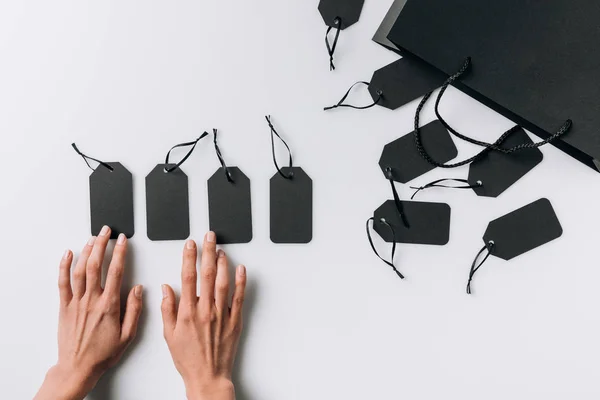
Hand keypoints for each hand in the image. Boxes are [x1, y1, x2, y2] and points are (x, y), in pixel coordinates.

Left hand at [34, 226, 142, 399]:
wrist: (78, 367)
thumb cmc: (102, 353)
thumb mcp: (128, 335)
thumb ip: (134, 310)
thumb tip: (138, 289)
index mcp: (109, 305)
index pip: (116, 271)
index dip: (120, 252)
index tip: (123, 241)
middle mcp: (91, 300)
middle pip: (96, 265)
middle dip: (102, 244)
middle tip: (106, 231)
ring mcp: (76, 302)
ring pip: (80, 270)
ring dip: (86, 251)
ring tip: (93, 238)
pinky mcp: (64, 307)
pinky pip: (62, 282)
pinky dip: (64, 266)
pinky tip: (68, 254)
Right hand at [161, 232, 246, 399]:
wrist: (208, 376)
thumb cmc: (188, 358)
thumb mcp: (168, 335)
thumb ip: (167, 309)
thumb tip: (166, 288)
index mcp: (187, 312)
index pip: (187, 277)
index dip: (188, 257)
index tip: (190, 244)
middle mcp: (205, 310)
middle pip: (207, 274)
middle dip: (207, 252)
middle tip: (208, 236)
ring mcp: (222, 315)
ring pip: (223, 282)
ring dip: (222, 263)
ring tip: (221, 249)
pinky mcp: (235, 321)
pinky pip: (239, 298)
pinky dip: (240, 282)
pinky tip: (240, 269)